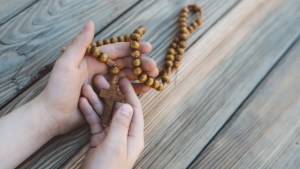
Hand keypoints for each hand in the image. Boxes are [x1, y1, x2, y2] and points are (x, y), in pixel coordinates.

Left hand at [36, 20, 157, 134]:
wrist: (52, 115)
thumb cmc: (57, 89)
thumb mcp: (66, 64)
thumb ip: (80, 44)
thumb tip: (91, 22)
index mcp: (92, 61)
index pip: (116, 51)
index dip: (132, 49)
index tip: (148, 47)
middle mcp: (100, 71)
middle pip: (125, 65)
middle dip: (141, 64)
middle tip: (155, 66)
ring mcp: (104, 85)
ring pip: (127, 78)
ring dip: (141, 76)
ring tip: (155, 76)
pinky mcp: (106, 99)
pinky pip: (123, 93)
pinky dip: (135, 90)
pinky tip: (146, 89)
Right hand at [79, 76, 143, 168]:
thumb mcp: (114, 145)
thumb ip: (121, 124)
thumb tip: (128, 105)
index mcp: (134, 136)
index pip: (134, 109)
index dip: (129, 93)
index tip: (123, 79)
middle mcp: (124, 134)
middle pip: (118, 109)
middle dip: (109, 94)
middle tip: (100, 79)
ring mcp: (111, 137)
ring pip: (105, 114)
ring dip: (96, 101)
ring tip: (87, 87)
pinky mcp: (99, 140)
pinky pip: (95, 123)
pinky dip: (89, 113)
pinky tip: (83, 102)